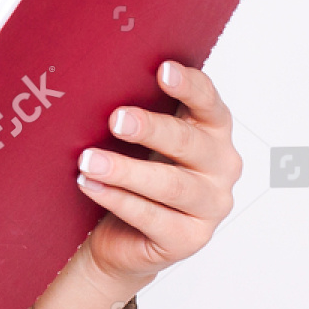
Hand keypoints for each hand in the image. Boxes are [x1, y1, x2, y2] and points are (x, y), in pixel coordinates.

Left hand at [30, 60, 242, 308]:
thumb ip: (135, 108)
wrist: (119, 234)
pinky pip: (152, 217)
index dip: (189, 86)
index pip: (209, 103)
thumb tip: (95, 77)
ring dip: (126, 170)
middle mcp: (221, 166)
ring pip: (171, 185)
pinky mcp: (188, 239)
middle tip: (116, 120)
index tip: (163, 70)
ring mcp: (210, 206)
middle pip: (189, 143)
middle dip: (151, 129)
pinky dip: (117, 199)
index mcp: (212, 131)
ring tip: (88, 159)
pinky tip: (90, 185)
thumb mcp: (137, 137)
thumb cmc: (132, 170)